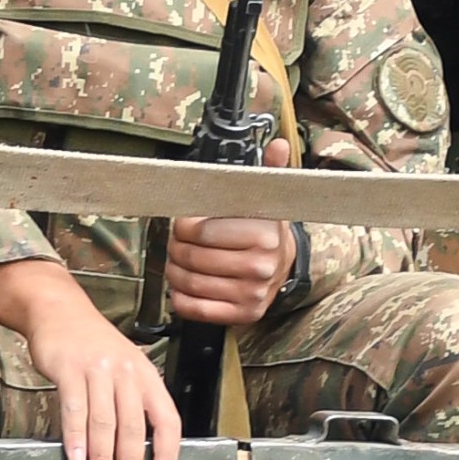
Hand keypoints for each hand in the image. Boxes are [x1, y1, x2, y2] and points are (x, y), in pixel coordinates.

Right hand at [0, 259, 179, 459]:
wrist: (61, 311)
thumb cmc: (94, 347)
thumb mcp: (125, 369)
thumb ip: (132, 404)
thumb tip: (136, 454)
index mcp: (146, 377)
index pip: (167, 419)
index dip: (167, 452)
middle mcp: (127, 372)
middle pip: (134, 426)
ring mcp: (98, 369)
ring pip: (105, 421)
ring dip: (103, 459)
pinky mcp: (70, 368)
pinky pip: (75, 407)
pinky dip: (76, 436)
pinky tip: (76, 458)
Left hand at [165, 139, 296, 323]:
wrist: (284, 267)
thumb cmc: (266, 230)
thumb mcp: (267, 199)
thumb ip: (268, 172)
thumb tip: (279, 145)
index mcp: (264, 235)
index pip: (202, 231)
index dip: (184, 225)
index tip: (185, 222)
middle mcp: (260, 267)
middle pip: (192, 257)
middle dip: (176, 246)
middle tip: (177, 241)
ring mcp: (252, 294)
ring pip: (189, 282)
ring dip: (174, 270)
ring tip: (177, 261)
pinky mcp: (243, 314)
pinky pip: (196, 309)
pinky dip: (180, 298)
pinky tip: (182, 286)